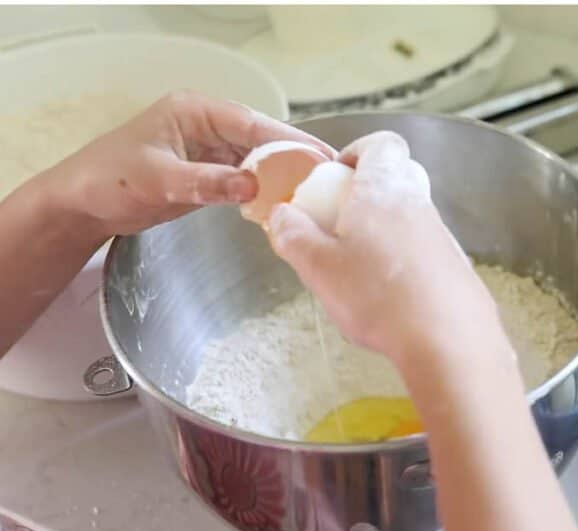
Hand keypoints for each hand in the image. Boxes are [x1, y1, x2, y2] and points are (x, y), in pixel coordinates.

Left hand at [50, 90, 333, 238]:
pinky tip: (285, 202)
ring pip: (257, 158)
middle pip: (261, 138)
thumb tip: (253, 187)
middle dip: (294, 155)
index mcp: (195, 111)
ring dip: (282, 174)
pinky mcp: (208, 173)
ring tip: (316, 189)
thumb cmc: (107, 180)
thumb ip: (206, 183)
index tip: (319, 155)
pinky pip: (245, 178)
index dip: (289, 139)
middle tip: (331, 173)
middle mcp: (206, 126)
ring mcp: (209, 150)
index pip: (252, 123)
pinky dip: (264, 189)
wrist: (80, 205)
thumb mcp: (158, 180)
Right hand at [268, 131, 511, 367]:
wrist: (447, 340)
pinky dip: (403, 261)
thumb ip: (294, 235)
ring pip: (409, 216)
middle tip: (339, 223)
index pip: (382, 144)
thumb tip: (283, 215)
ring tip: (357, 268)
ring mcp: (441, 235)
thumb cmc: (380, 297)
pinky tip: (387, 296)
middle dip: (366, 193)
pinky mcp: (454, 266)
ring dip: (383, 231)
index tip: (336, 174)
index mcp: (384, 189)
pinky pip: (423, 250)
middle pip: (397, 178)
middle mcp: (418, 204)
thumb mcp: (318, 267)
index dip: (358, 151)